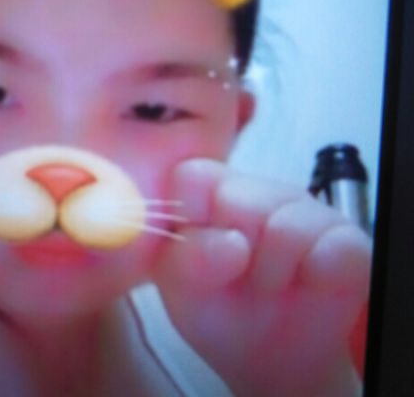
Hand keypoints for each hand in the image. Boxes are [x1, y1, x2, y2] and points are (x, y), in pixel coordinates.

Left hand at [152, 159, 370, 396]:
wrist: (268, 354)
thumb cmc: (218, 307)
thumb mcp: (182, 291)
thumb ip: (184, 260)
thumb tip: (230, 242)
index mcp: (210, 193)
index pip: (191, 176)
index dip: (189, 215)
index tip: (195, 251)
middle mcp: (259, 191)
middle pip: (237, 199)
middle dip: (230, 252)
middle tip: (236, 275)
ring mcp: (306, 210)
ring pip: (286, 227)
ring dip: (272, 272)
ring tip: (269, 285)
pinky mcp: (347, 239)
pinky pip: (339, 248)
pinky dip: (321, 275)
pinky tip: (309, 284)